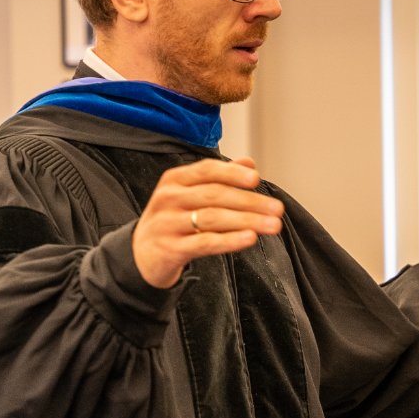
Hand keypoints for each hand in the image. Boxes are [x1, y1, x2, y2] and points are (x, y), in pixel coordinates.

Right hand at [131, 157, 284, 289]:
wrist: (141, 254)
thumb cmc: (173, 220)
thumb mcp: (189, 194)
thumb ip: (218, 178)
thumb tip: (250, 163)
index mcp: (175, 180)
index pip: (207, 171)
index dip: (233, 173)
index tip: (257, 179)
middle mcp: (169, 198)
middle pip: (215, 196)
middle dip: (250, 202)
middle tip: (277, 209)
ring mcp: (167, 224)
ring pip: (213, 218)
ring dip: (247, 221)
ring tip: (273, 226)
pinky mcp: (170, 248)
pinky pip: (204, 242)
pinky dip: (230, 240)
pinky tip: (250, 239)